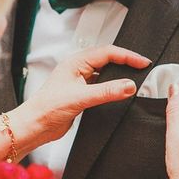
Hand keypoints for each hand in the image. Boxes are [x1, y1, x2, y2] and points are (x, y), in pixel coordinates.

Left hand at [21, 44, 150, 143]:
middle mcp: (78, 69)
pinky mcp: (81, 94)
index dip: (127, 56)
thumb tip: (129, 86)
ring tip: (135, 79)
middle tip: (143, 68)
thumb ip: (106, 91)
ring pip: (104, 73)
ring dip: (119, 75)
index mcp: (76, 62)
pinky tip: (119, 93)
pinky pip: (101, 86)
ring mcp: (79, 81)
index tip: (143, 62)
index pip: (107, 53)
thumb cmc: (46, 108)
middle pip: (107, 59)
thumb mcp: (80, 98)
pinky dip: (112, 87)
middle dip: (126, 62)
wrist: (34, 125)